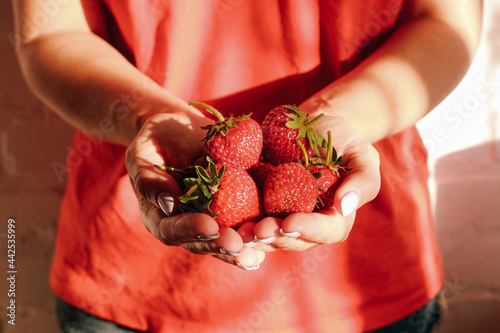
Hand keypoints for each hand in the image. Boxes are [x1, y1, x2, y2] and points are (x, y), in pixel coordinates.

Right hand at [125, 109, 264, 268]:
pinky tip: (278, 233)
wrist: (179, 128)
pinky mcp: (234, 207)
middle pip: (204, 242)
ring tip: (258, 248)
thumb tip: (169, 205)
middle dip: (222, 245)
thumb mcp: (143, 154)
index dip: (190, 230)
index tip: (209, 226)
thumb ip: (150, 179)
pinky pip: (246, 221)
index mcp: (161, 217)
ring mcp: (212, 218)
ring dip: (244, 246)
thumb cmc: (155, 140)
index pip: (172, 230)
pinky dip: (260, 229)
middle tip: (237, 245)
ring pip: (227, 239)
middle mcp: (189, 224)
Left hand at [239, 115, 380, 251]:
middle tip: (259, 230)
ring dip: (252, 237)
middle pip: (293, 240)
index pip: (327, 231)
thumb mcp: (362, 155)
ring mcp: (281, 215)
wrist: (312, 125)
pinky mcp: (259, 204)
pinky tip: (222, 218)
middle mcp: (307, 223)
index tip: (291, 223)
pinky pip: (248, 217)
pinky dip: (236, 221)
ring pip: (268, 236)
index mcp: (335, 217)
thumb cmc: (343, 141)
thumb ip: (362, 181)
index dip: (309, 231)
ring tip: (239, 231)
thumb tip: (345, 206)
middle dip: (275, 238)